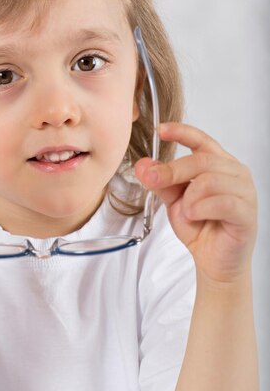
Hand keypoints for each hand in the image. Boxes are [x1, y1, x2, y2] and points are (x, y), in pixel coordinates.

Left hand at [134, 122, 257, 284]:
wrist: (213, 261)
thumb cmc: (199, 226)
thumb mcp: (173, 200)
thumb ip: (160, 181)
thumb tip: (143, 164)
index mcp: (218, 164)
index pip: (201, 140)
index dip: (182, 132)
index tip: (160, 130)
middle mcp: (235, 173)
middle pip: (201, 160)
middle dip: (172, 170)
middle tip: (154, 181)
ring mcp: (245, 192)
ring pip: (210, 180)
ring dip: (190, 197)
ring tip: (186, 211)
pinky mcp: (247, 213)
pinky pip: (222, 203)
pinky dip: (201, 209)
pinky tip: (194, 216)